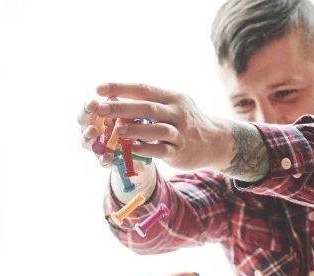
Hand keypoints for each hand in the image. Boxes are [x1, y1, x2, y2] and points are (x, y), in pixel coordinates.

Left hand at [81, 83, 239, 172]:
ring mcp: (180, 132)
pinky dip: (146, 149)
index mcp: (171, 97)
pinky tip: (131, 149)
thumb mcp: (172, 105)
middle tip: (101, 109)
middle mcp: (177, 112)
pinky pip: (161, 150)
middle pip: (147, 107)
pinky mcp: (180, 151)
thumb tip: (116, 98)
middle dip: (122, 107)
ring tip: (117, 129)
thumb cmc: (184, 122)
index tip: (98, 88)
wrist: (214, 141)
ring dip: (136, 129)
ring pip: (157, 129)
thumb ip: (149, 103)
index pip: (143, 88)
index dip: (120, 88)